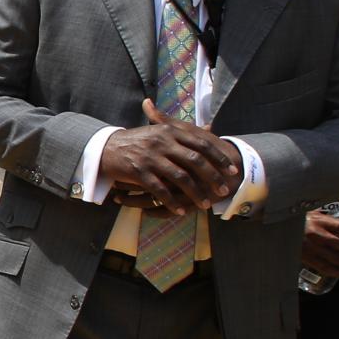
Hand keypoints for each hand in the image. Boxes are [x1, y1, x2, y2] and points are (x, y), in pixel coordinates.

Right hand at [99, 99, 243, 209]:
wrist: (106, 147)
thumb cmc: (137, 139)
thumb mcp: (160, 129)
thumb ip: (184, 129)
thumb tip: (210, 128)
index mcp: (170, 130)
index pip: (201, 144)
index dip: (219, 158)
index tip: (232, 170)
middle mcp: (162, 142)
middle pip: (195, 161)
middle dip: (212, 178)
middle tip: (223, 189)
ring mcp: (150, 157)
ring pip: (180, 177)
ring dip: (195, 193)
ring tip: (205, 204)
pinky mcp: (139, 171)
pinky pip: (160, 190)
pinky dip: (172, 202)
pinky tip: (180, 211)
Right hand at [300, 209, 338, 277]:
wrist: (274, 228)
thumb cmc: (295, 219)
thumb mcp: (312, 214)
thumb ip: (328, 220)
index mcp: (322, 221)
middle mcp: (318, 234)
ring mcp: (311, 247)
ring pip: (336, 258)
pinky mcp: (305, 257)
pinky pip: (324, 268)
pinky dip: (336, 272)